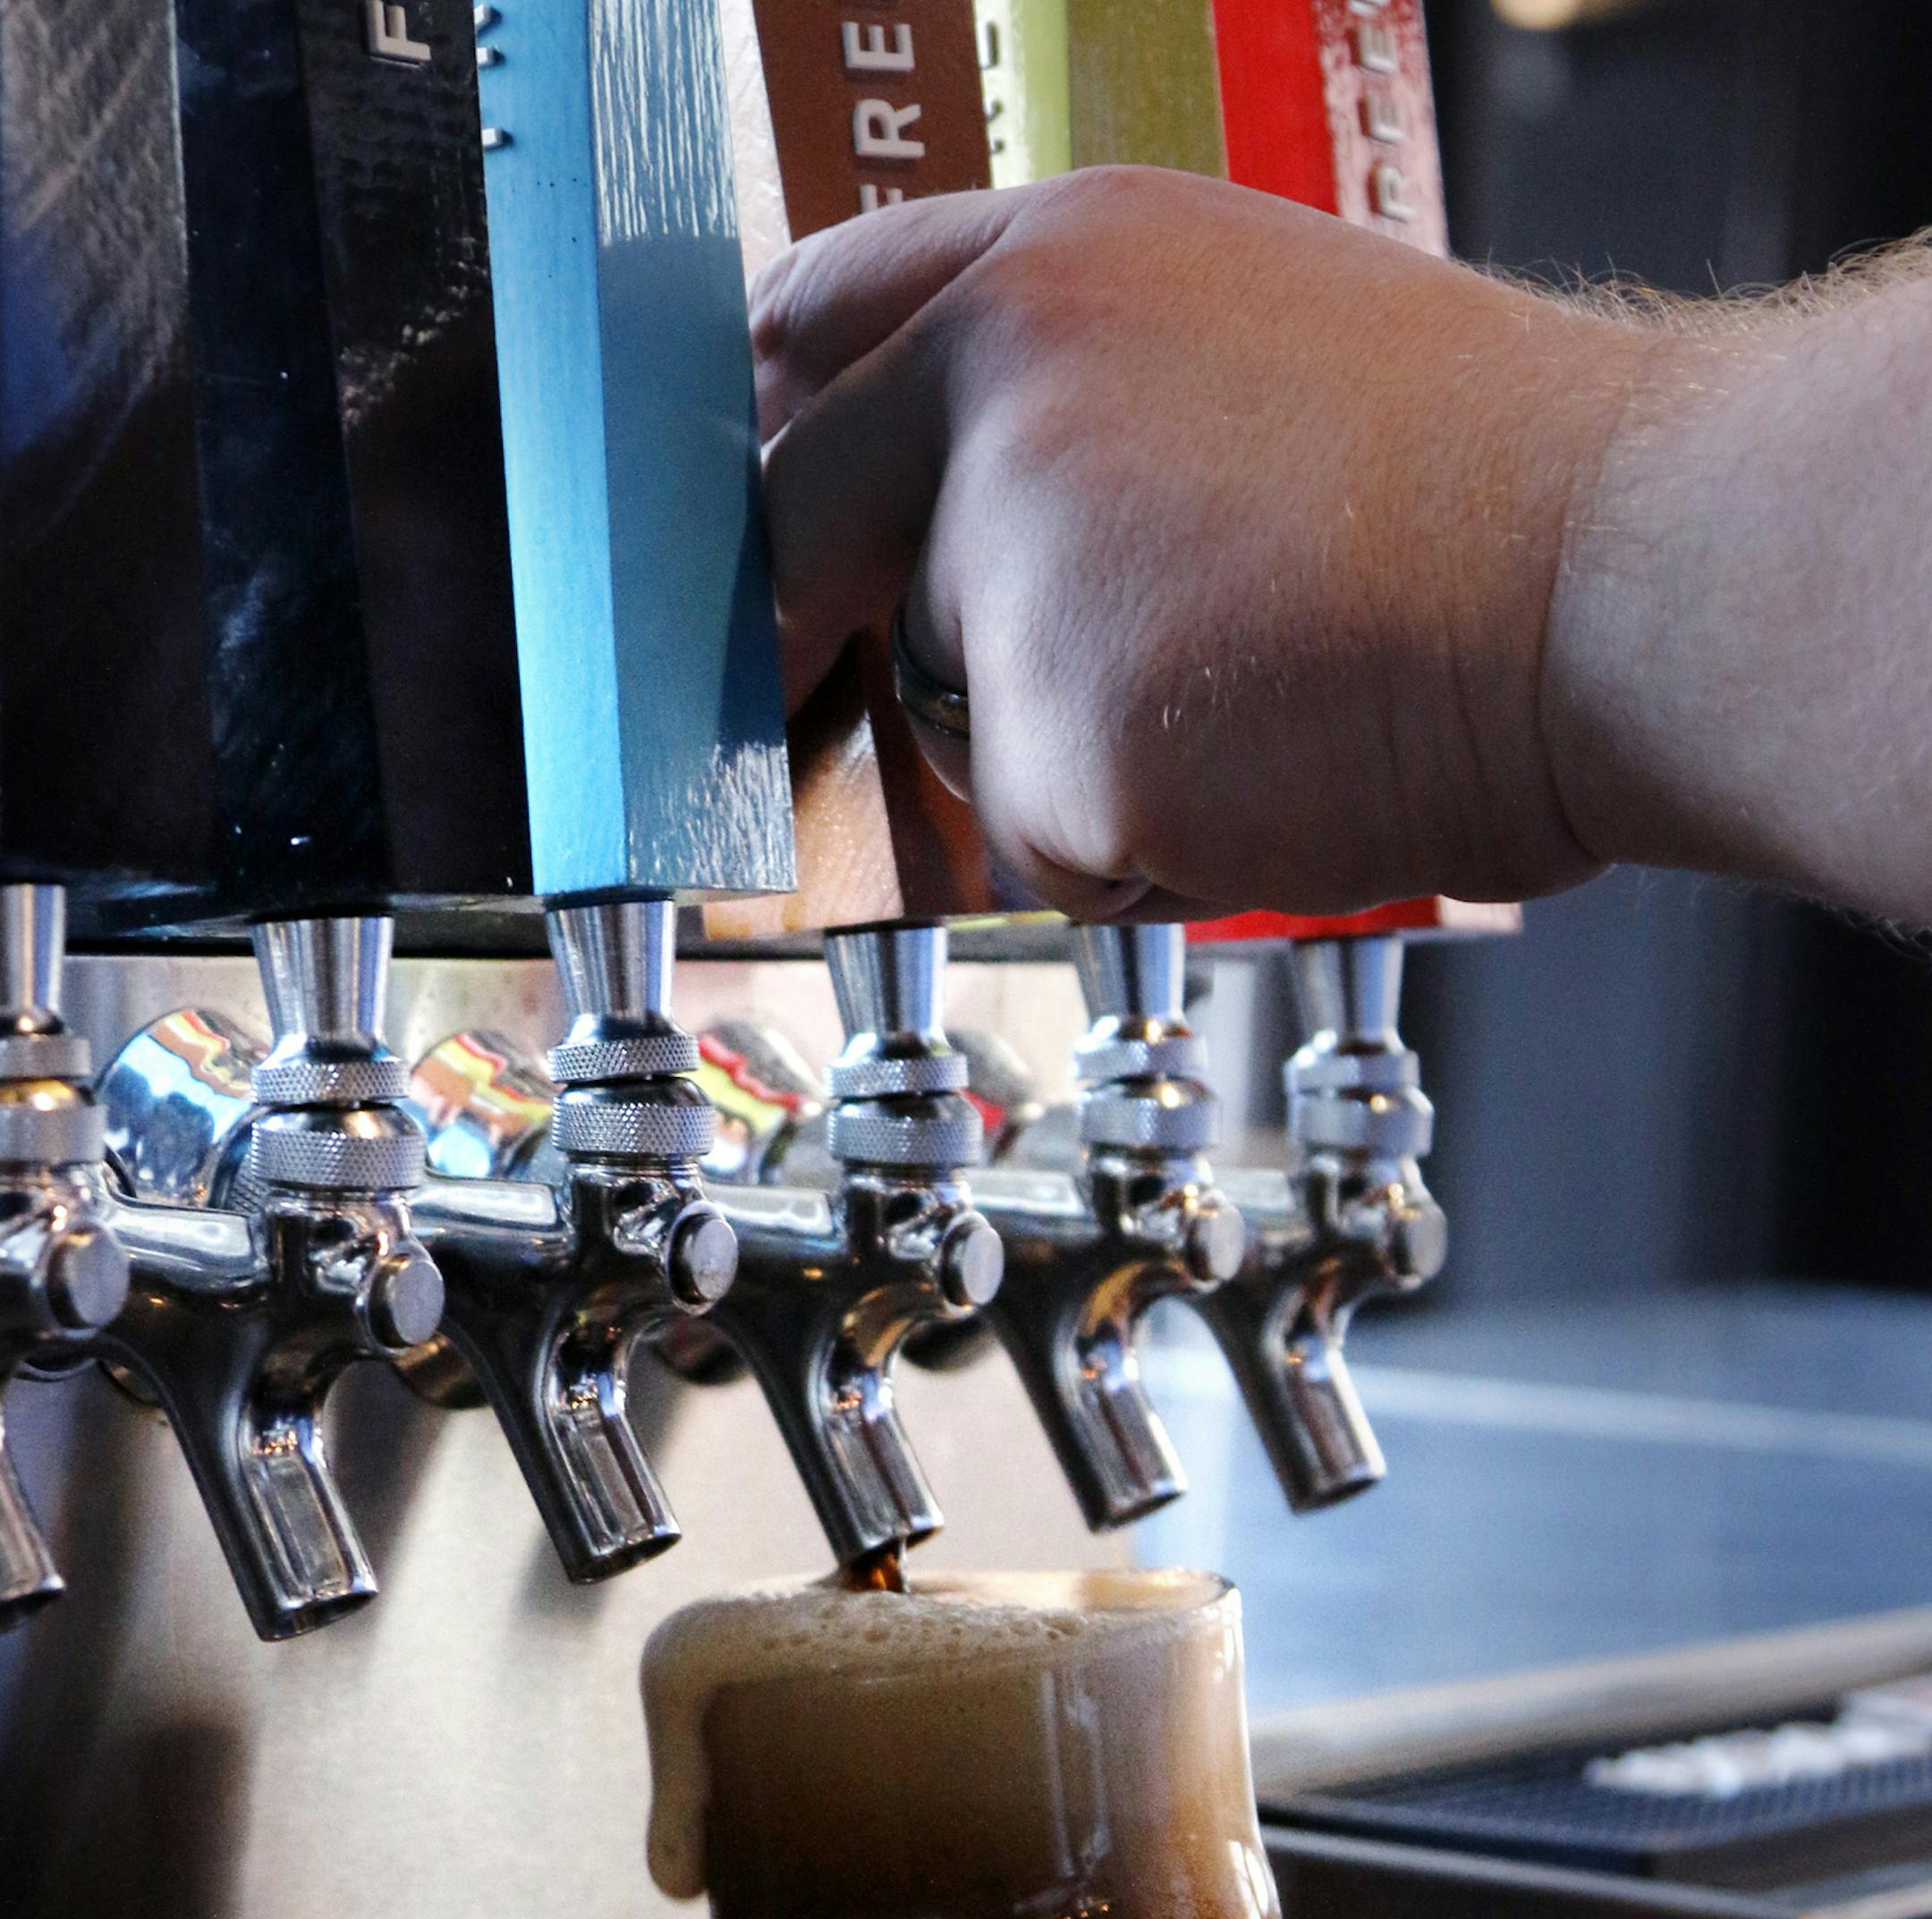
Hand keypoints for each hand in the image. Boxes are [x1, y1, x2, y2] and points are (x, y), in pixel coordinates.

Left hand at [752, 168, 1646, 921]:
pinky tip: (1267, 768)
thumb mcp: (1243, 336)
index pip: (801, 332)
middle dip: (859, 632)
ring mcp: (1013, 568)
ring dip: (1062, 747)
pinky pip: (1047, 841)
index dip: (770, 442)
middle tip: (995, 666)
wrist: (1623, 584)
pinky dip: (1144, 844)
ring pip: (945, 719)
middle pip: (805, 543)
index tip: (764, 530)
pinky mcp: (1059, 741)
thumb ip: (1063, 396)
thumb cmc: (1482, 485)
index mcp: (1051, 266)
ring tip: (1247, 692)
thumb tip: (943, 500)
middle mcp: (1000, 390)